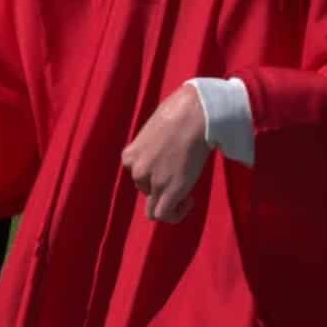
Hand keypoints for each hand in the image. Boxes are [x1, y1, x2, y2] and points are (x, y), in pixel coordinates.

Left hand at [121, 84, 210, 222]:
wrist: (195, 114)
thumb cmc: (181, 111)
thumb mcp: (156, 127)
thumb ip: (154, 143)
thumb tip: (166, 146)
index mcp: (130, 155)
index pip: (137, 174)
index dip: (154, 173)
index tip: (170, 167)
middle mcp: (137, 171)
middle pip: (146, 189)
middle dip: (162, 186)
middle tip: (182, 176)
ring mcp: (152, 182)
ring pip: (153, 209)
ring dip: (169, 204)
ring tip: (186, 194)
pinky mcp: (169, 191)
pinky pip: (163, 215)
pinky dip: (175, 215)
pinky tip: (188, 201)